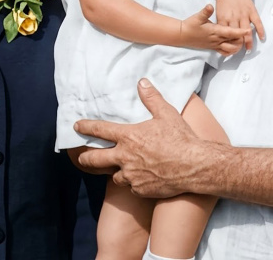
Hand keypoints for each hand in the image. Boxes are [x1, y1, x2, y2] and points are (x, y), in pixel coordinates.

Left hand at [76, 78, 204, 197]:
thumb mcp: (166, 113)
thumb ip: (151, 98)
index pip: (100, 130)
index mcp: (129, 137)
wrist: (195, 166)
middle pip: (96, 159)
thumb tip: (142, 82)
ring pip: (115, 175)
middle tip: (81, 157)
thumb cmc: (180, 138)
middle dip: (86, 158)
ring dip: (114, 171)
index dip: (86, 127)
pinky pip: (131, 186)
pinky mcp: (141, 190)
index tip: (77, 126)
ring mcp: (132, 176)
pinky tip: (139, 179)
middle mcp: (125, 157)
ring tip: (117, 169)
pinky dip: (132, 182)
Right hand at [180, 4, 247, 54]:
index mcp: (215, 31)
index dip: (240, 32)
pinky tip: (233, 47)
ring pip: (230, 49)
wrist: (183, 35)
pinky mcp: (213, 48)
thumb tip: (210, 6)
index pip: (230, 32)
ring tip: (242, 40)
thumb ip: (205, 12)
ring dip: (237, 47)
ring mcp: (215, 45)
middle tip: (247, 34)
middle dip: (242, 40)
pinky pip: (224, 52)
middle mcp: (216, 40)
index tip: (248, 30)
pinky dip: (230, 51)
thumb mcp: (197, 17)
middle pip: (233, 43)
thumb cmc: (190, 25)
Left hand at [216, 0, 264, 51]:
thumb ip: (220, 24)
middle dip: (238, 45)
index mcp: (223, 18)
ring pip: (246, 31)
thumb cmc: (224, 1)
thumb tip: (220, 37)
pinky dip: (260, 30)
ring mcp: (244, 15)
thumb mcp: (218, 13)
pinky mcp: (252, 11)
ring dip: (248, 41)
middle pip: (236, 35)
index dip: (227, 43)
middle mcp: (234, 18)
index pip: (225, 34)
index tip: (229, 50)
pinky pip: (257, 22)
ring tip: (249, 49)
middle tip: (239, 52)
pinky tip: (262, 38)